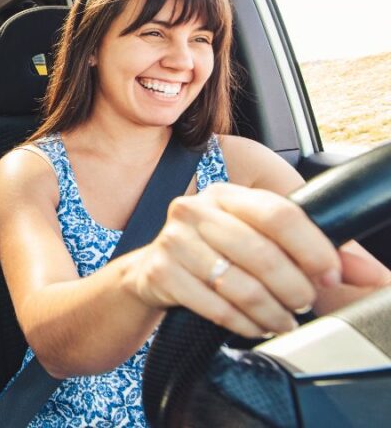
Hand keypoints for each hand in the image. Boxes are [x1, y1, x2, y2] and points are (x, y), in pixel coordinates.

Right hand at [125, 183, 384, 338]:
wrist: (151, 272)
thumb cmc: (213, 254)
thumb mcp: (259, 241)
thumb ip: (315, 252)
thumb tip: (374, 275)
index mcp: (226, 195)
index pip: (278, 213)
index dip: (312, 247)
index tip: (330, 274)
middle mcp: (194, 210)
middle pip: (261, 252)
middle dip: (294, 287)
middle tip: (305, 303)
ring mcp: (173, 241)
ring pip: (238, 285)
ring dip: (272, 312)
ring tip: (283, 320)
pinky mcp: (159, 273)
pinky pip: (214, 306)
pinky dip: (243, 323)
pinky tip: (254, 325)